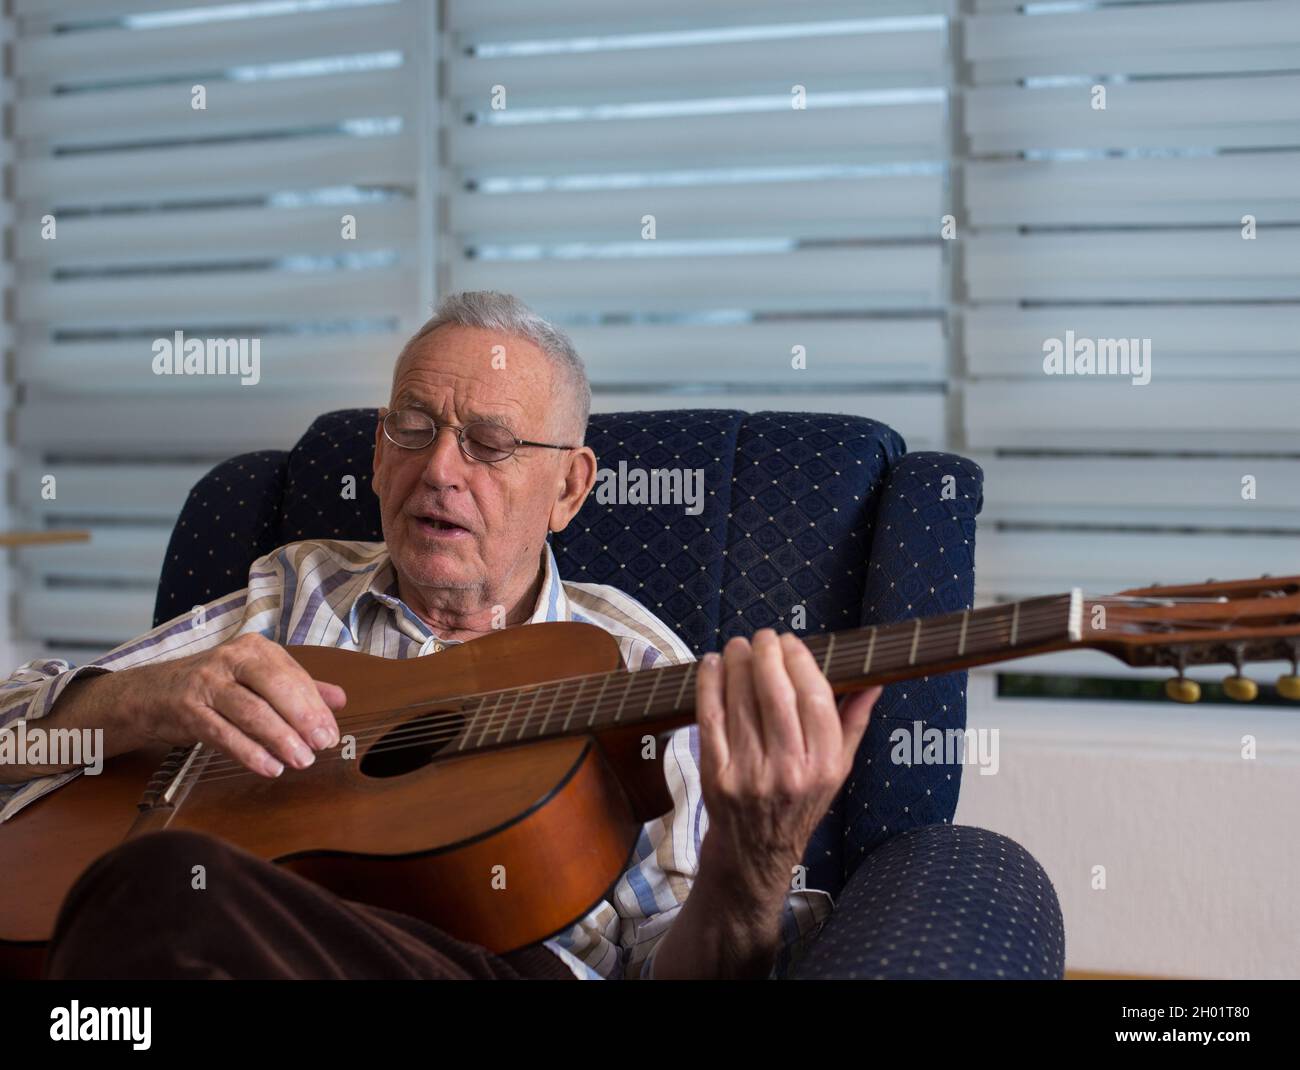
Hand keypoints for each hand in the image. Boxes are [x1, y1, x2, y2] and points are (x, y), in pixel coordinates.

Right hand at [121, 634, 345, 777]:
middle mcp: (231, 658)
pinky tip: (269, 767)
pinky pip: (223, 733)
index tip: (331, 733)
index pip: (294, 676)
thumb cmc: (211, 687)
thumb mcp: (254, 680)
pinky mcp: (187, 709)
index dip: (316, 706)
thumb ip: (297, 688)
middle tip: (322, 745)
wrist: (149, 694)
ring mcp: (207, 682)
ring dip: (280, 739)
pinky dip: (249, 752)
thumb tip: (339, 699)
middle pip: (276, 687)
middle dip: (303, 718)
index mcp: (254, 649)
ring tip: (301, 760)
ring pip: (251, 711)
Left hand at [695, 630, 880, 903]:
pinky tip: (714, 664)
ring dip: (738, 663)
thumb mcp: (837, 770)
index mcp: (824, 765)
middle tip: (763, 637)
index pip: (815, 698)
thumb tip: (874, 680)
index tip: (790, 642)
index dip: (800, 661)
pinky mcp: (716, 776)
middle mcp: (789, 770)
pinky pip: (710, 719)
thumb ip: (854, 722)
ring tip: (739, 645)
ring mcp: (749, 774)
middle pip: (776, 694)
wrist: (755, 853)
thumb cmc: (799, 803)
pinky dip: (709, 685)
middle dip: (767, 654)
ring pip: (741, 702)